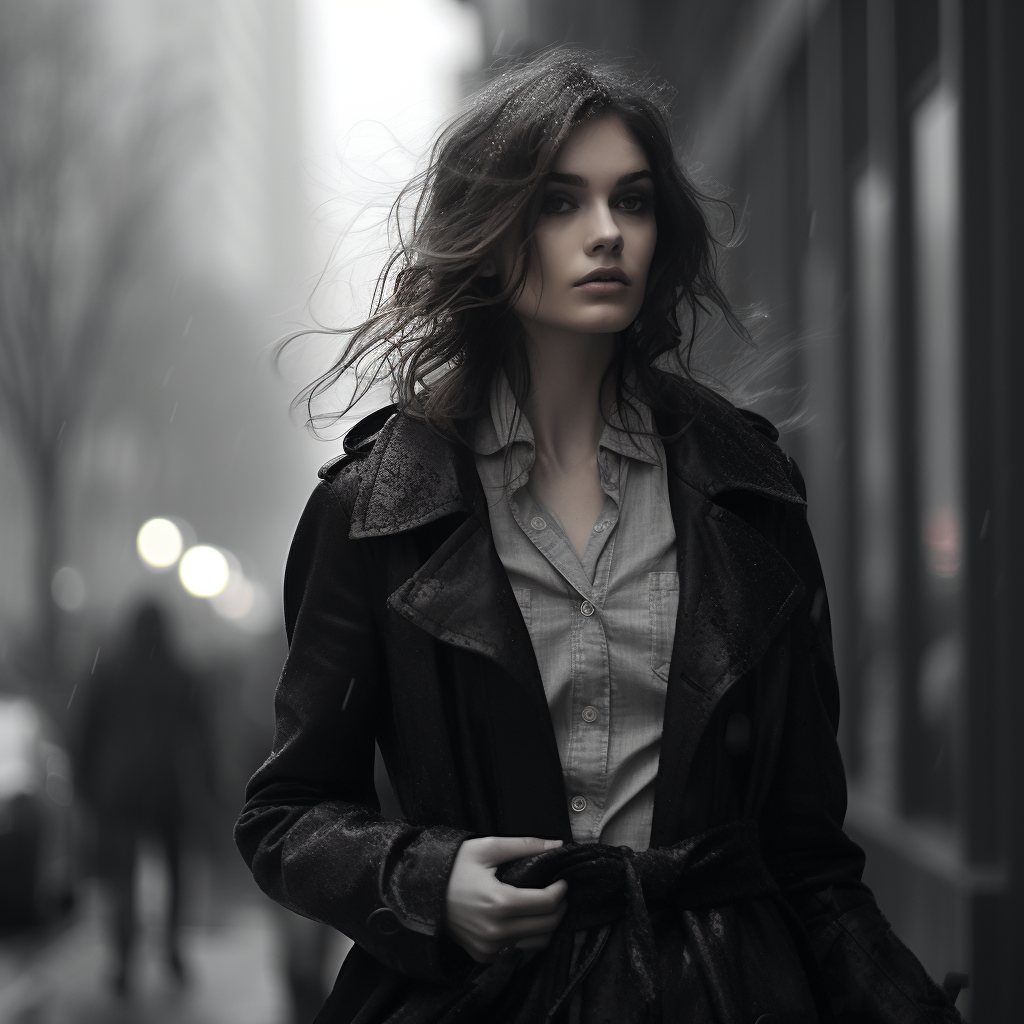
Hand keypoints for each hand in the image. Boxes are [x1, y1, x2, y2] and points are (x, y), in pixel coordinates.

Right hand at [443, 836, 567, 962]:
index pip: (547, 904)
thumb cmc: (454, 867)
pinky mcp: (484, 956)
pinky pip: (519, 953)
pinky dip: (529, 939)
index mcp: (499, 903)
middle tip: (557, 892)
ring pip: (538, 945)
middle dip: (559, 908)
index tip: (562, 880)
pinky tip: (525, 921)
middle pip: (548, 927)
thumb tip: (557, 844)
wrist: (421, 892)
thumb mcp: (488, 848)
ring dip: (547, 926)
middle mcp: (496, 931)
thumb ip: (525, 845)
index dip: (561, 891)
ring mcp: (489, 948)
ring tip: (543, 906)